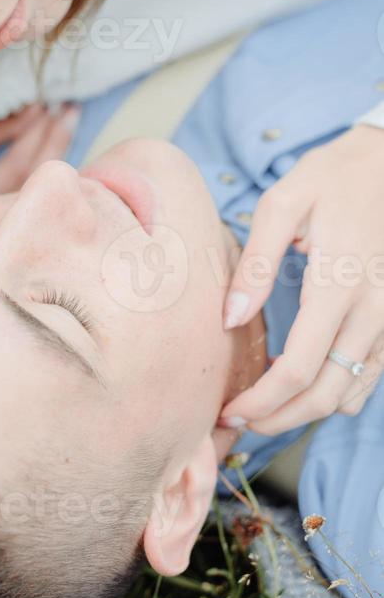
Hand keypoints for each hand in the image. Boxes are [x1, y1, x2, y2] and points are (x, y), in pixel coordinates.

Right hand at [0, 101, 79, 228]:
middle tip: (67, 110)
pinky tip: (60, 140)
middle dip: (52, 140)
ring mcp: (2, 221)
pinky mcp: (13, 217)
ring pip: (38, 183)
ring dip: (57, 148)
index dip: (27, 133)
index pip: (10, 166)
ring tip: (68, 118)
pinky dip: (50, 161)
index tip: (42, 105)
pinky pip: (37, 188)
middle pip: (31, 177)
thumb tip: (36, 110)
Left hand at [220, 124, 383, 434]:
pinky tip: (299, 384)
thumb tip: (229, 318)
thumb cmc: (333, 176)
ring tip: (262, 407)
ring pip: (348, 393)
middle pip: (324, 395)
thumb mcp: (284, 202)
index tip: (228, 411)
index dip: (260, 402)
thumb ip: (255, 263)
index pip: (297, 369)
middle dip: (277, 420)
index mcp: (339, 284)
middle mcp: (371, 312)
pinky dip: (334, 394)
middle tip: (238, 420)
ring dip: (304, 412)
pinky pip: (368, 377)